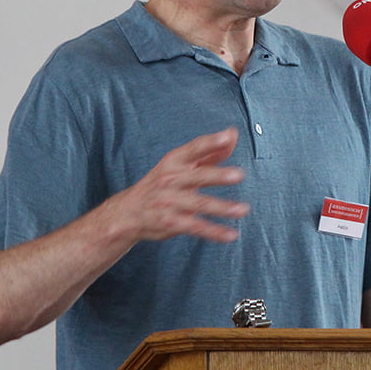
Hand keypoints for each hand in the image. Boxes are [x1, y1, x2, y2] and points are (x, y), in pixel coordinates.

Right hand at [114, 127, 249, 242]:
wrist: (127, 212)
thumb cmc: (162, 184)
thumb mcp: (180, 165)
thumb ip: (209, 152)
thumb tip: (233, 134)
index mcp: (174, 161)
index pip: (194, 148)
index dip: (211, 142)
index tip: (228, 136)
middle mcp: (171, 179)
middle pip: (198, 176)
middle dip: (218, 175)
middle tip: (239, 175)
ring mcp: (169, 201)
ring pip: (199, 204)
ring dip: (222, 207)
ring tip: (243, 209)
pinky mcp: (170, 222)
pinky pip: (195, 227)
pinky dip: (213, 232)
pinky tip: (231, 234)